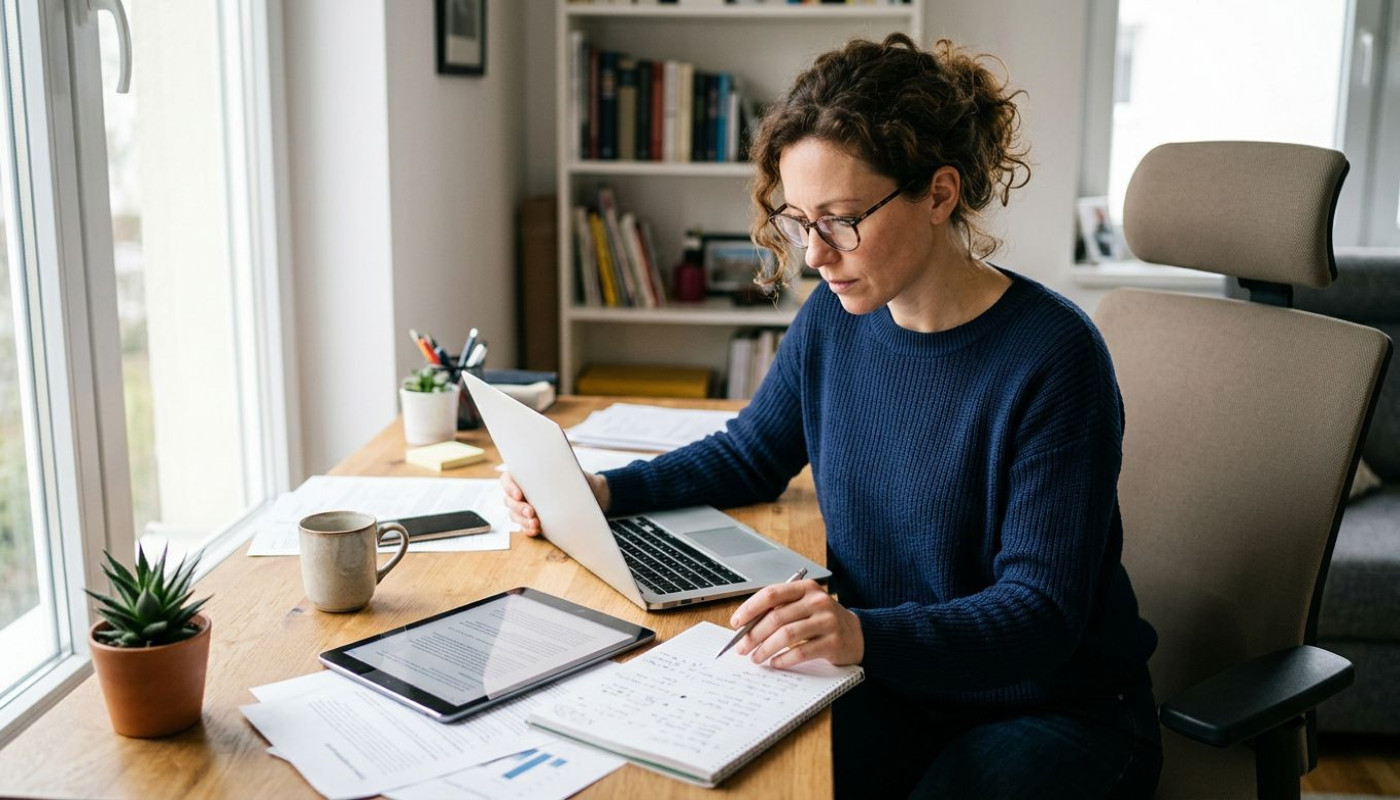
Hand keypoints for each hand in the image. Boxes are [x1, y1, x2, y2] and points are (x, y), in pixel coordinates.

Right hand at [500, 471, 608, 536]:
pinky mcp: (533, 521)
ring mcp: (525, 507)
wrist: (594, 494)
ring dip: (522, 521)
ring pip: (514, 515)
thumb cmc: (580, 479)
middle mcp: (523, 491)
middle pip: (509, 500)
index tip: (519, 494)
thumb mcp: (573, 472)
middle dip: (518, 507)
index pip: (507, 479)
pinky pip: (524, 527)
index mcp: (526, 475)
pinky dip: (528, 529)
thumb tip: (561, 473)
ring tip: (535, 524)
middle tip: (531, 512)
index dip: (510, 487)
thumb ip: (563, 472)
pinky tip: (535, 530)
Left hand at [731, 580, 862, 668]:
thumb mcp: (804, 607)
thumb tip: (746, 627)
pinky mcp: (833, 642)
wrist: (858, 634)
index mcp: (806, 588)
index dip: (750, 608)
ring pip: (787, 635)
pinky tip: (775, 663)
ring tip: (756, 658)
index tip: (736, 623)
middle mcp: (817, 601)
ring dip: (766, 648)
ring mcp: (827, 621)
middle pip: (776, 617)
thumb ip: (780, 611)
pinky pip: (802, 652)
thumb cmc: (822, 621)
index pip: (771, 594)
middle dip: (754, 634)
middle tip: (742, 647)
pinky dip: (784, 659)